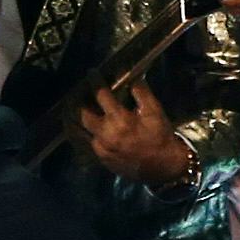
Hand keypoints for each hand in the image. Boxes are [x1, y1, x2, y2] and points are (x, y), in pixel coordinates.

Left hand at [77, 77, 191, 185]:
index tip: (92, 73)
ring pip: (80, 131)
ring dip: (78, 119)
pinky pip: (87, 144)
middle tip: (80, 94)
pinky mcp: (102, 159)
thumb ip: (141, 93)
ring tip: (76, 109)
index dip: (95, 81)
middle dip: (80, 102)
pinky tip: (86, 129)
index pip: (101, 95)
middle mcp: (105, 134)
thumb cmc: (160, 136)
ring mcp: (101, 149)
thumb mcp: (155, 111)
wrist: (163, 166)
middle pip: (83, 114)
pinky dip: (85, 134)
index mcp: (119, 119)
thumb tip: (131, 79)